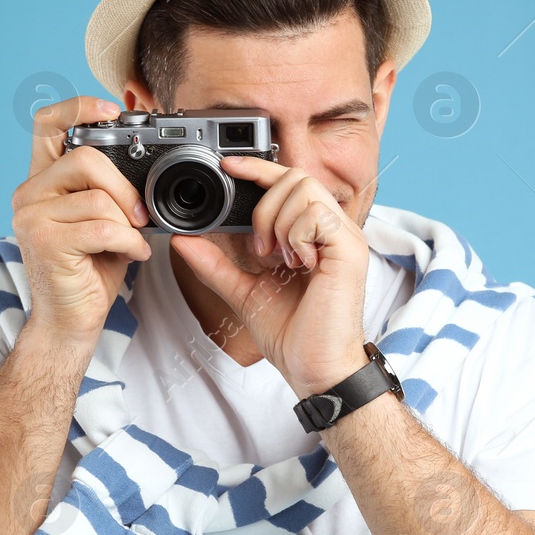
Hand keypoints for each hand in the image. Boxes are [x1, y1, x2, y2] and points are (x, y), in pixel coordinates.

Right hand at [11, 95, 150, 348]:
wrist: (70, 323)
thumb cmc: (88, 270)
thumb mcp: (101, 220)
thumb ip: (107, 188)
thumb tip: (144, 164)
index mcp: (41, 182)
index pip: (47, 123)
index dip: (79, 107)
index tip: (112, 111)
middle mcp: (28, 194)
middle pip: (83, 159)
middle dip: (124, 186)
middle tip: (139, 213)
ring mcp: (31, 217)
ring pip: (96, 197)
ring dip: (127, 222)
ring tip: (132, 241)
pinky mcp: (44, 242)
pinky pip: (101, 227)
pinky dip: (128, 242)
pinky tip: (132, 255)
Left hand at [169, 156, 370, 399]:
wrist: (314, 368)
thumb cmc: (292, 334)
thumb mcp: (243, 291)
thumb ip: (215, 264)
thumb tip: (184, 240)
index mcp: (313, 235)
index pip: (289, 183)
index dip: (258, 168)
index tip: (227, 167)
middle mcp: (333, 230)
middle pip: (296, 177)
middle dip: (264, 206)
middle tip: (260, 249)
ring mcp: (345, 237)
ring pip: (303, 190)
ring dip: (278, 223)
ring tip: (279, 260)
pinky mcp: (350, 248)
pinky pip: (315, 214)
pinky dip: (294, 236)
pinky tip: (297, 265)